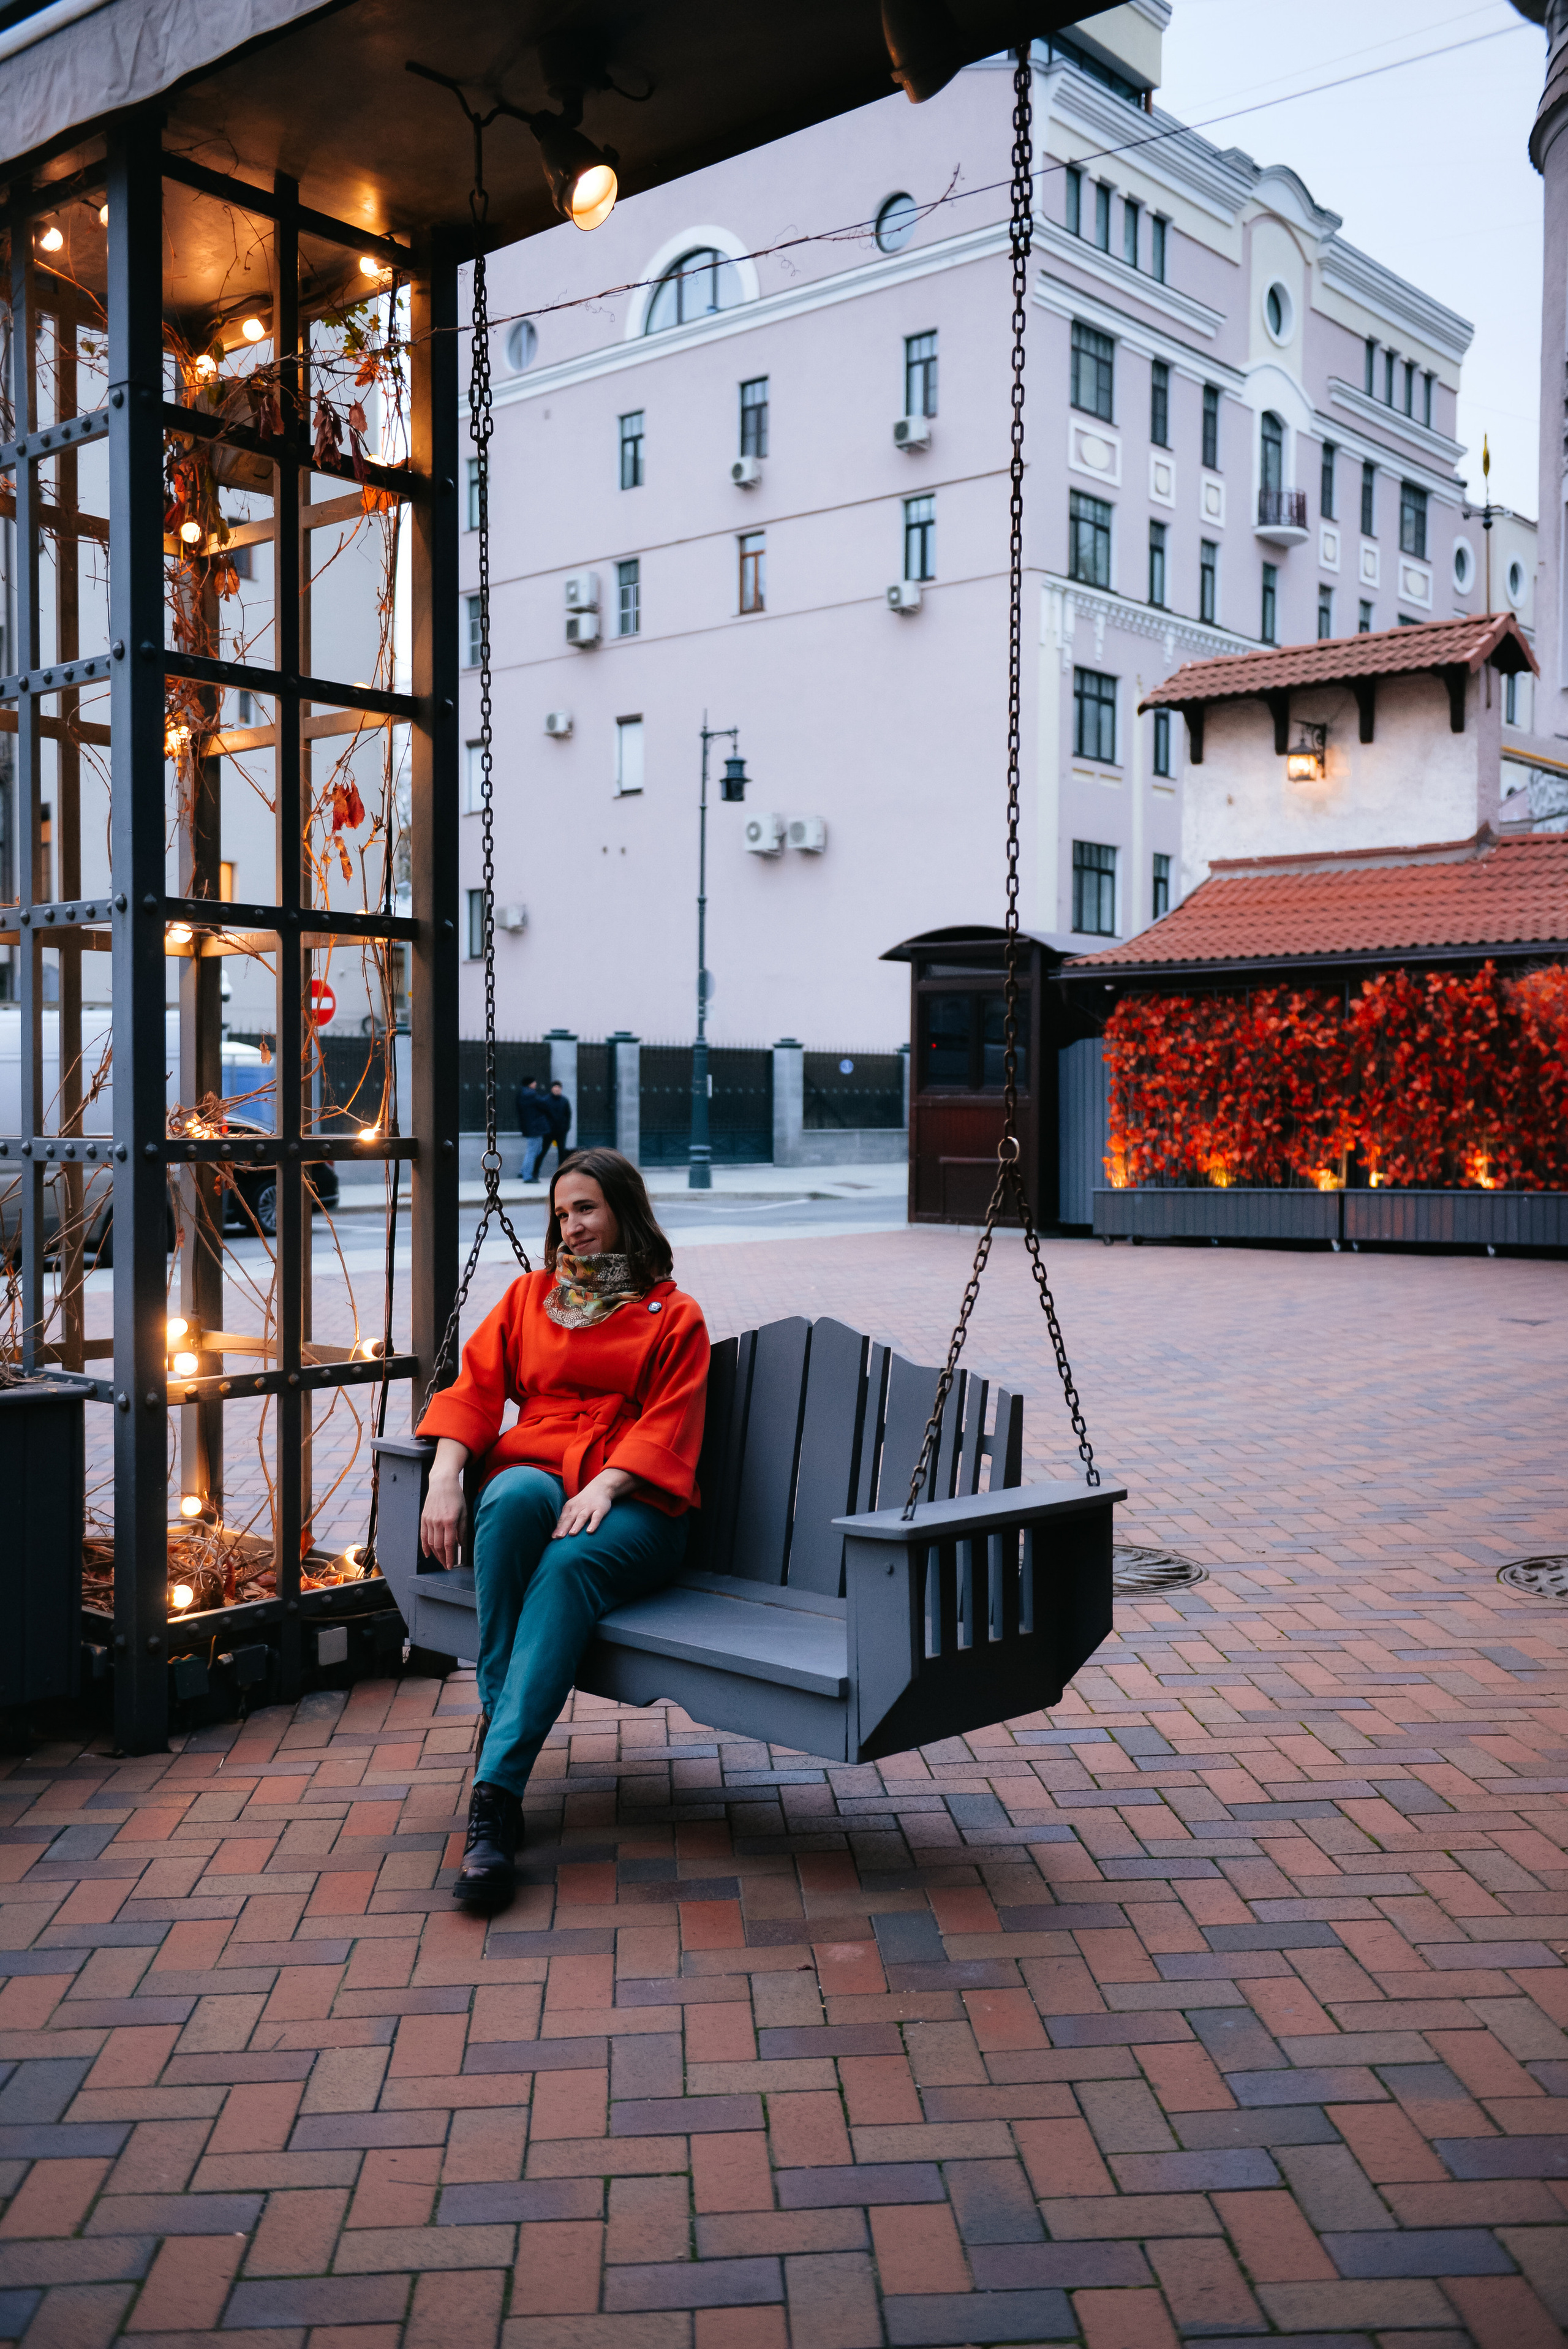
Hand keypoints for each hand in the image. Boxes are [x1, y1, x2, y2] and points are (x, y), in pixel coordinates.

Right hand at [420, 1439, 469, 1568]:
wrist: (442, 1483)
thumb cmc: (456, 1497)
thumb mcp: (464, 1512)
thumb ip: (462, 1530)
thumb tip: (461, 1546)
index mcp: (450, 1521)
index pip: (449, 1545)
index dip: (449, 1557)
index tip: (451, 1566)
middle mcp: (438, 1522)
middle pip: (439, 1546)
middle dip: (442, 1558)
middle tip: (446, 1566)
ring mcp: (429, 1520)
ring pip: (431, 1543)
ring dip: (435, 1554)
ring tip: (441, 1560)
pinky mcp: (424, 1518)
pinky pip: (423, 1536)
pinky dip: (425, 1546)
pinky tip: (428, 1554)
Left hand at [553, 1468, 636, 1538]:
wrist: (600, 1487)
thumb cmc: (583, 1501)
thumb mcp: (572, 1507)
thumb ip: (564, 1521)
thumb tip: (554, 1536)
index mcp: (570, 1506)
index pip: (563, 1519)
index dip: (558, 1528)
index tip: (554, 1537)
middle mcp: (578, 1507)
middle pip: (570, 1518)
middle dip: (564, 1527)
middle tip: (559, 1537)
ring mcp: (589, 1508)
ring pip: (582, 1517)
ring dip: (577, 1525)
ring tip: (572, 1534)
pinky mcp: (600, 1509)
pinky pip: (596, 1517)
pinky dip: (593, 1524)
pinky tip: (589, 1531)